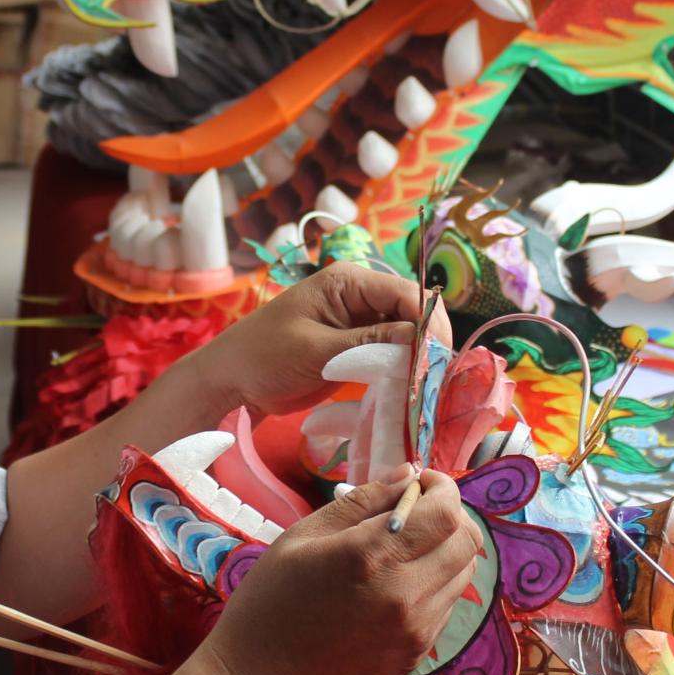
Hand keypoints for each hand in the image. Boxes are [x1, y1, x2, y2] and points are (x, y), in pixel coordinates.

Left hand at [191, 262, 453, 417]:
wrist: (232, 381)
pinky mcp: (358, 350)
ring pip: (407, 338)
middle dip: (427, 345)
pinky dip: (402, 373)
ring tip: (429, 391)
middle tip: (437, 382)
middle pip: (412, 315)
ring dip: (417, 362)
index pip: (406, 294)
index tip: (440, 359)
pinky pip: (391, 357)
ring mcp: (360, 324)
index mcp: (349, 282)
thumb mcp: (317, 349)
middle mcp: (360, 297)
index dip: (429, 323)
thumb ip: (370, 342)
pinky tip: (411, 393)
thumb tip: (421, 339)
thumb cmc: (264, 356)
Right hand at [199, 471, 479, 674]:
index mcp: (372, 556)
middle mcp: (405, 594)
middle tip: (417, 513)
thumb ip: (362, 502)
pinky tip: (398, 585)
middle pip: (467, 542)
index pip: (446, 512)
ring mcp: (416, 629)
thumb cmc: (271, 599)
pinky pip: (447, 606)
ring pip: (464, 574)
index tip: (419, 484)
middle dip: (451, 516)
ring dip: (445, 551)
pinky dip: (435, 584)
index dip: (441, 488)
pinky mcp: (416, 653)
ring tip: (406, 550)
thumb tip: (407, 475)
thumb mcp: (304, 535)